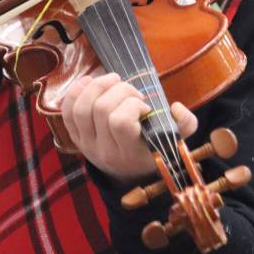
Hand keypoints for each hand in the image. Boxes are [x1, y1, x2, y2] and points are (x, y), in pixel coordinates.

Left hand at [61, 72, 197, 183]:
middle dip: (120, 91)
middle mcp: (104, 151)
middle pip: (102, 109)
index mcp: (129, 153)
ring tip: (114, 81)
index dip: (132, 106)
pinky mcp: (75, 137)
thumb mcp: (174, 141)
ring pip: (81, 108)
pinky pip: (67, 110)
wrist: (128, 173)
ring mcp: (86, 144)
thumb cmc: (153, 149)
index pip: (121, 122)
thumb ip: (186, 124)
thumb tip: (176, 107)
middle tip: (133, 92)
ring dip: (98, 86)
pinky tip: (91, 81)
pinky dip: (76, 91)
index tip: (145, 106)